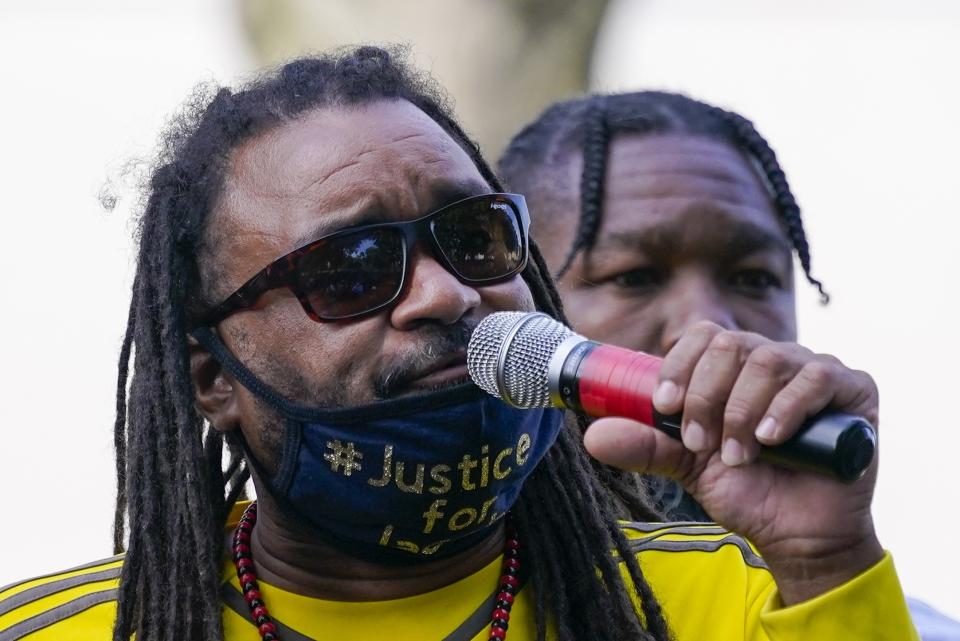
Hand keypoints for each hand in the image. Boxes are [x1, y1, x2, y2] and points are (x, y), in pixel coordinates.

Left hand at [583, 321, 883, 603]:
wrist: (796, 536)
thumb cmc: (745, 490)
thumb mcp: (686, 465)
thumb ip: (647, 445)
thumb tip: (592, 436)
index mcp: (733, 367)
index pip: (702, 335)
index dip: (680, 364)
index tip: (664, 405)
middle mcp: (772, 360)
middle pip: (730, 344)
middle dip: (706, 394)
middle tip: (699, 442)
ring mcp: (814, 371)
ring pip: (768, 359)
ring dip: (742, 410)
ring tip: (737, 455)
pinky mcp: (854, 392)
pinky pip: (818, 376)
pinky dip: (787, 406)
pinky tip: (772, 439)